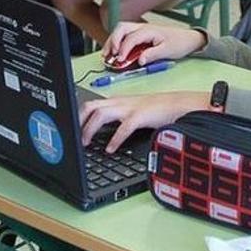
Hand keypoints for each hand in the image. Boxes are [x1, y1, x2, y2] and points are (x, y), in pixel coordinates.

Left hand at [79, 92, 209, 152]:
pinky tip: (110, 149)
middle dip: (77, 121)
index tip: (69, 129)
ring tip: (85, 144)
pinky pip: (123, 127)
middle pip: (89, 106)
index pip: (90, 104)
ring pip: (100, 113)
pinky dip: (114, 139)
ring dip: (89, 129)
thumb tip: (103, 133)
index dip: (76, 116)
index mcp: (118, 101)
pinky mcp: (141, 115)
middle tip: (72, 137)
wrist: (181, 104)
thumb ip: (120, 118)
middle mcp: (121, 102)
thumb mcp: (135, 112)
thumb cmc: (160, 110)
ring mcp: (130, 107)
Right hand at [102, 22, 205, 65]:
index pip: (131, 38)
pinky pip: (125, 36)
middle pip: (121, 29)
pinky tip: (114, 52)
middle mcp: (143, 27)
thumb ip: (152, 55)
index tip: (120, 60)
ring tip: (107, 55)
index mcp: (149, 30)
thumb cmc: (179, 43)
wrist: (189, 39)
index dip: (123, 49)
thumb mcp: (167, 50)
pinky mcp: (141, 35)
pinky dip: (117, 43)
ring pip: (121, 31)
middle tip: (109, 55)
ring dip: (112, 41)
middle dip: (112, 41)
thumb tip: (140, 60)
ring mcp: (141, 30)